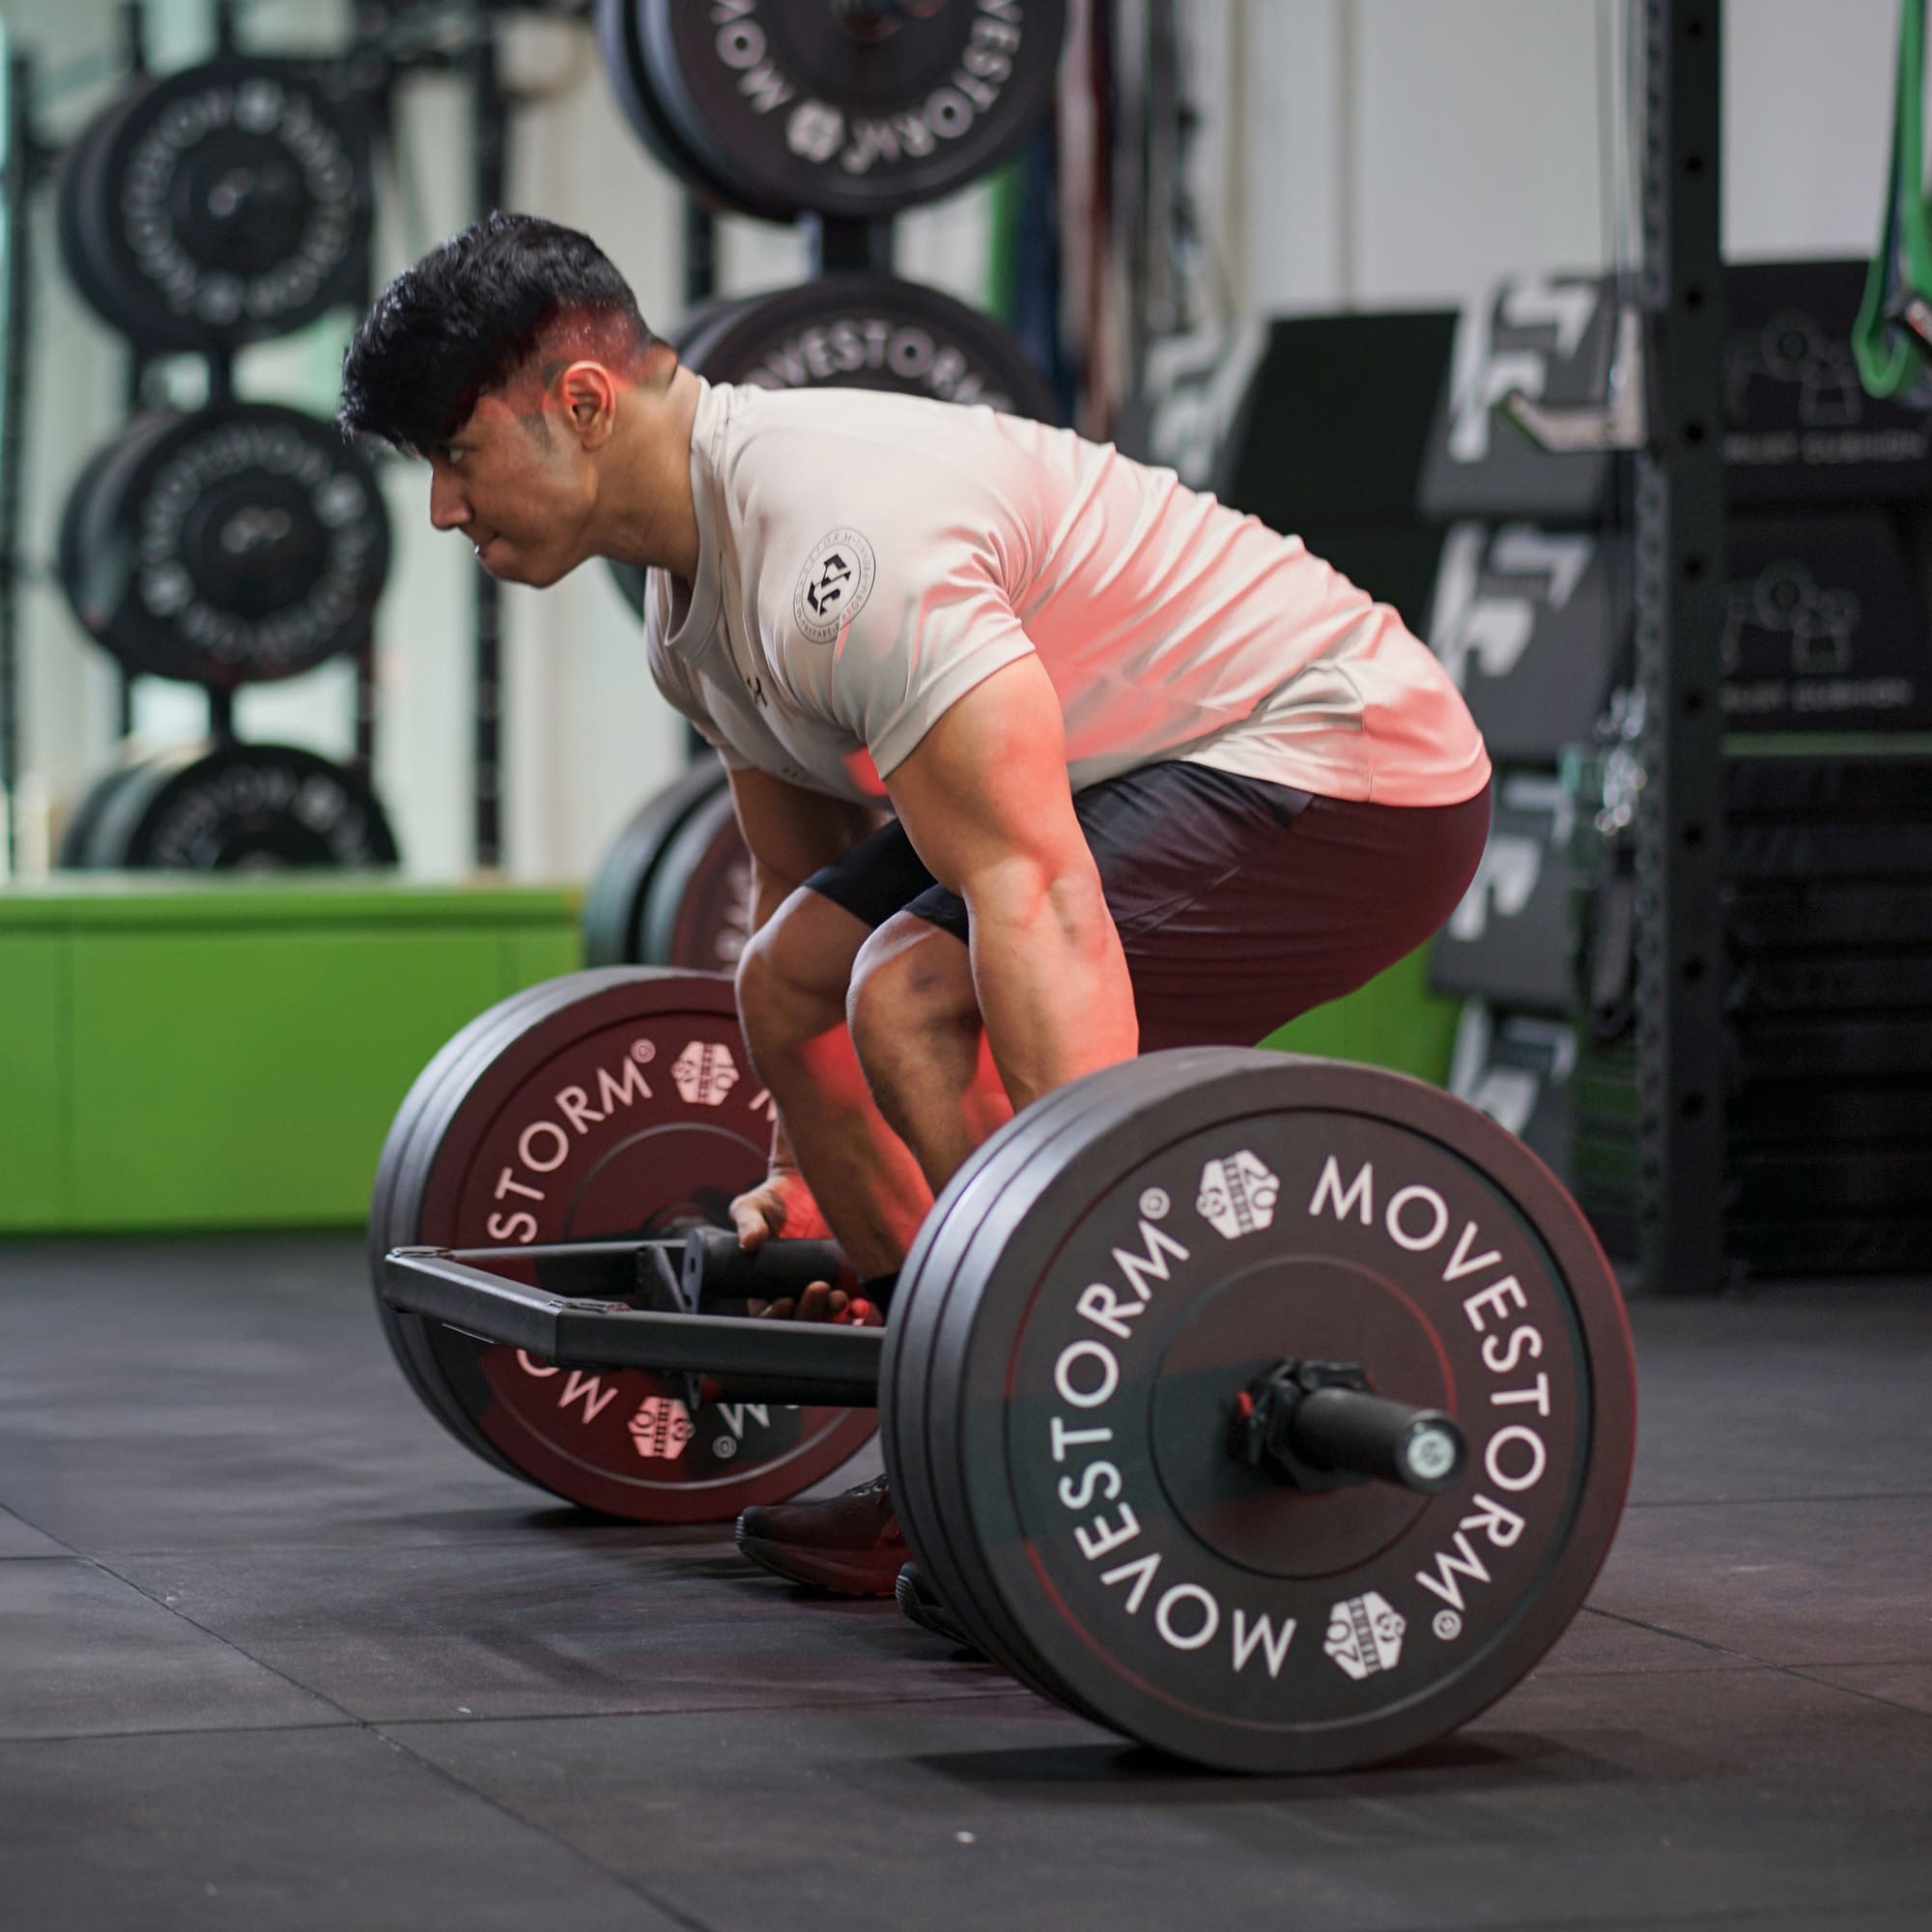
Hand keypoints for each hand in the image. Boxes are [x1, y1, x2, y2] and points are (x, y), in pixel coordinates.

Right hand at [728, 1167, 848, 1322]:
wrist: (813, 1183)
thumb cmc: (778, 1197)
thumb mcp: (755, 1205)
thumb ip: (748, 1221)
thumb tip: (749, 1242)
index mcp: (767, 1282)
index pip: (767, 1312)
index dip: (774, 1315)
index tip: (784, 1301)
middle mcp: (795, 1289)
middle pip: (800, 1318)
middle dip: (809, 1311)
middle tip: (817, 1289)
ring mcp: (822, 1286)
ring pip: (826, 1315)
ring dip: (833, 1313)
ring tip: (839, 1297)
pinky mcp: (847, 1279)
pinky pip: (853, 1305)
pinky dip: (856, 1310)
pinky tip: (859, 1304)